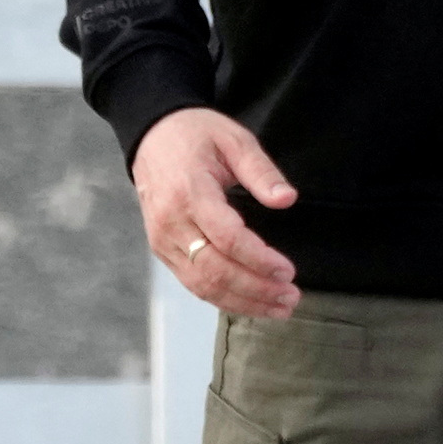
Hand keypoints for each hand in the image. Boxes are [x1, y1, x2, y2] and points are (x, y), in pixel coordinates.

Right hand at [133, 107, 299, 318]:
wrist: (151, 137)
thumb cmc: (196, 135)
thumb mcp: (234, 139)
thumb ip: (261, 170)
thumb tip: (286, 200)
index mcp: (190, 193)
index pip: (226, 238)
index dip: (259, 260)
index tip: (288, 271)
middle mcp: (171, 223)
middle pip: (215, 270)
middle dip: (256, 289)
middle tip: (291, 297)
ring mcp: (163, 241)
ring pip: (202, 285)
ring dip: (242, 302)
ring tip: (278, 308)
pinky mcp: (162, 250)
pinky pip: (192, 283)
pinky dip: (223, 298)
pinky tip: (250, 303)